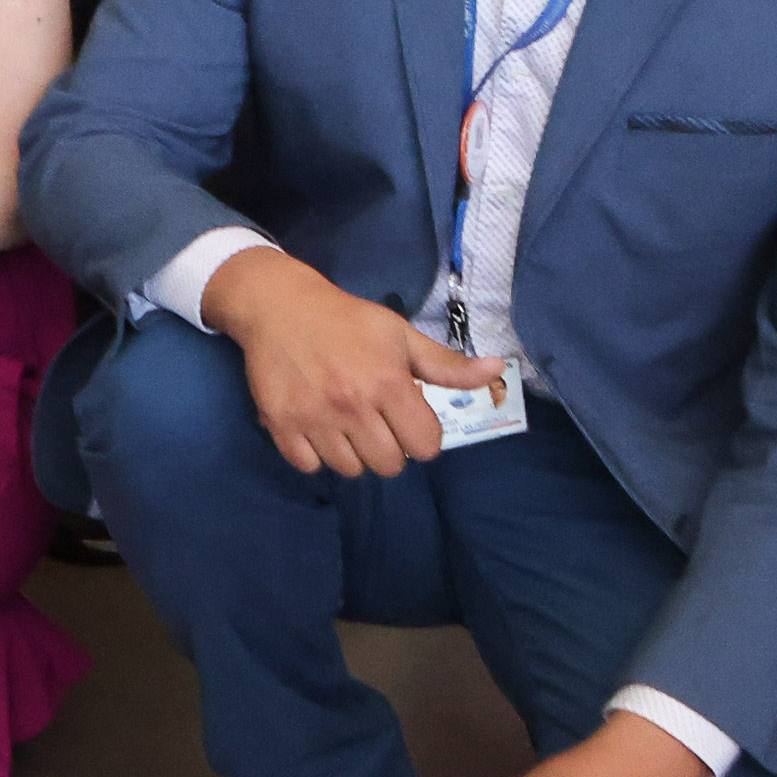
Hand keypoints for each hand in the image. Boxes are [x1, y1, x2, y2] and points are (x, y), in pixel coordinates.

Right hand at [201, 247, 501, 479]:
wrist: (278, 306)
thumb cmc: (347, 320)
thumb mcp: (400, 335)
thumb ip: (447, 364)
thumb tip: (497, 370)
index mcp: (389, 384)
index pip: (425, 447)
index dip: (421, 435)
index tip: (406, 417)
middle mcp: (353, 406)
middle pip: (390, 465)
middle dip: (389, 447)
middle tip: (375, 422)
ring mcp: (315, 418)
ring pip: (350, 470)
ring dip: (353, 453)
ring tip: (346, 426)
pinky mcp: (281, 424)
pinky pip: (309, 466)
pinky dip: (316, 455)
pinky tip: (318, 430)